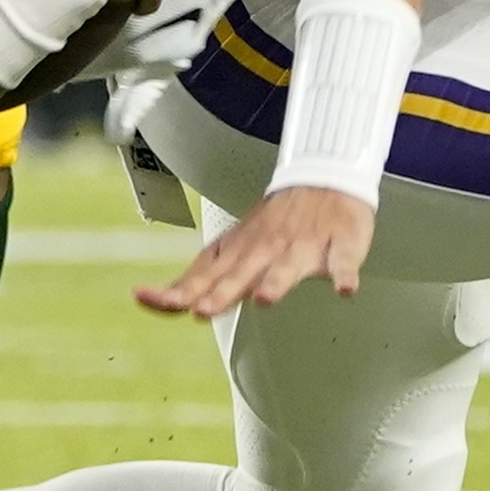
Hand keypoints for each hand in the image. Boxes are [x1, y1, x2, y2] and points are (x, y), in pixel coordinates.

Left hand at [136, 185, 371, 316]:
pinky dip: (344, 274)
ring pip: (288, 266)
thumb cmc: (273, 225)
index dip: (177, 292)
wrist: (323, 179)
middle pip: (240, 274)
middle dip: (221, 293)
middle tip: (203, 311)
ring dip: (276, 281)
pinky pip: (343, 261)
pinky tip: (344, 289)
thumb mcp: (232, 248)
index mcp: (238, 252)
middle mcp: (265, 249)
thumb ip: (202, 279)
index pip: (201, 274)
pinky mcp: (340, 244)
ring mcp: (303, 246)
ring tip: (265, 298)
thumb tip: (159, 301)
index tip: (145, 299)